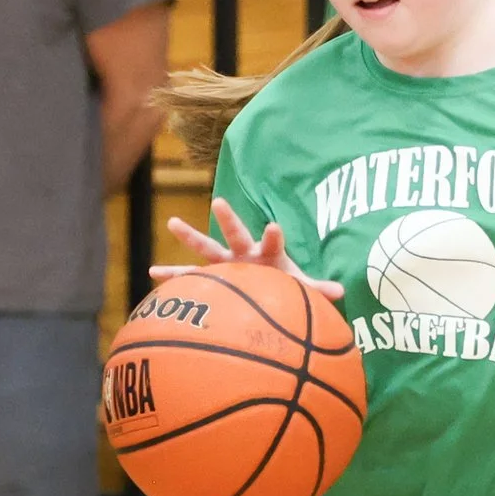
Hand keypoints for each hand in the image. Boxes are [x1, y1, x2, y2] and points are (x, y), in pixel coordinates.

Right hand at [154, 197, 345, 299]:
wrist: (269, 287)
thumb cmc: (286, 286)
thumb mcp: (301, 288)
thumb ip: (318, 289)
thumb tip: (341, 293)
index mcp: (269, 254)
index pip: (274, 241)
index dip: (274, 234)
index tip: (275, 225)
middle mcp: (245, 253)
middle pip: (236, 234)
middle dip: (229, 220)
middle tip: (219, 202)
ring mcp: (227, 262)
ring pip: (207, 247)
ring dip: (191, 236)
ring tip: (172, 222)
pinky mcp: (213, 276)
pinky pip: (190, 276)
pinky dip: (173, 276)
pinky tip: (152, 273)